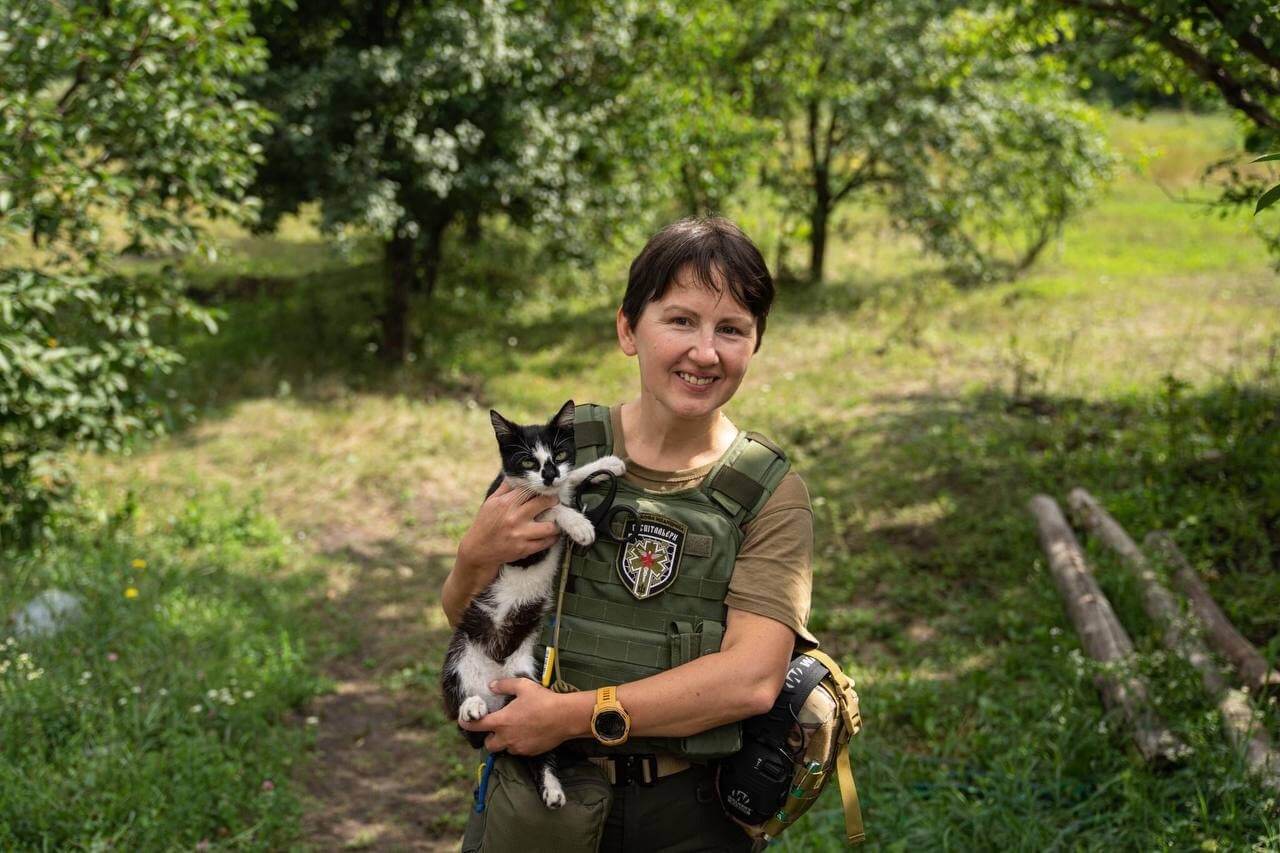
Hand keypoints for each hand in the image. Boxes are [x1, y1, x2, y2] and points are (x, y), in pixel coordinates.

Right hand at [458, 480, 561, 572]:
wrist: (478, 550)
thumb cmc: (485, 523)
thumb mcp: (490, 502)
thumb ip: (505, 488)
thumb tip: (517, 473)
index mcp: (506, 503)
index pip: (531, 489)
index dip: (542, 488)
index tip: (548, 488)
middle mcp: (515, 517)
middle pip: (544, 503)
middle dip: (553, 500)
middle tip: (555, 501)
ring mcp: (520, 534)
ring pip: (550, 526)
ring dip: (556, 522)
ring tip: (556, 518)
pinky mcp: (524, 549)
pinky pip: (546, 542)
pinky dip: (553, 537)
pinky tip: (552, 533)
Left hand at [459, 678, 582, 754]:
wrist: (565, 717)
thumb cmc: (543, 700)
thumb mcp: (523, 686)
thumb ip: (504, 686)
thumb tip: (491, 686)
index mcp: (501, 721)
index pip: (477, 726)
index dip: (466, 724)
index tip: (462, 722)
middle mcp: (506, 737)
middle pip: (489, 745)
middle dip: (489, 738)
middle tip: (496, 728)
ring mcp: (518, 747)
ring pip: (505, 748)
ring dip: (505, 741)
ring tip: (514, 730)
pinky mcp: (529, 752)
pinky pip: (519, 751)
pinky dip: (518, 744)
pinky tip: (527, 734)